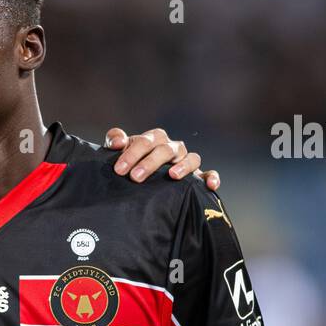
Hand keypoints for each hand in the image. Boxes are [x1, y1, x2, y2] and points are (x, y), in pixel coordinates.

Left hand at [104, 127, 220, 191]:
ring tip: (172, 176)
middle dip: (151, 163)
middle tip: (135, 177)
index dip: (132, 153)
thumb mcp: (121, 151)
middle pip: (166, 150)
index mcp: (155, 140)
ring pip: (191, 158)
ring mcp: (186, 161)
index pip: (146, 141)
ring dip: (183, 166)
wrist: (140, 178)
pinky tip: (210, 186)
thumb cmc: (131, 162)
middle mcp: (173, 148)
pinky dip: (211, 177)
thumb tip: (116, 143)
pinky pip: (208, 174)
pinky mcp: (197, 176)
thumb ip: (115, 140)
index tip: (119, 170)